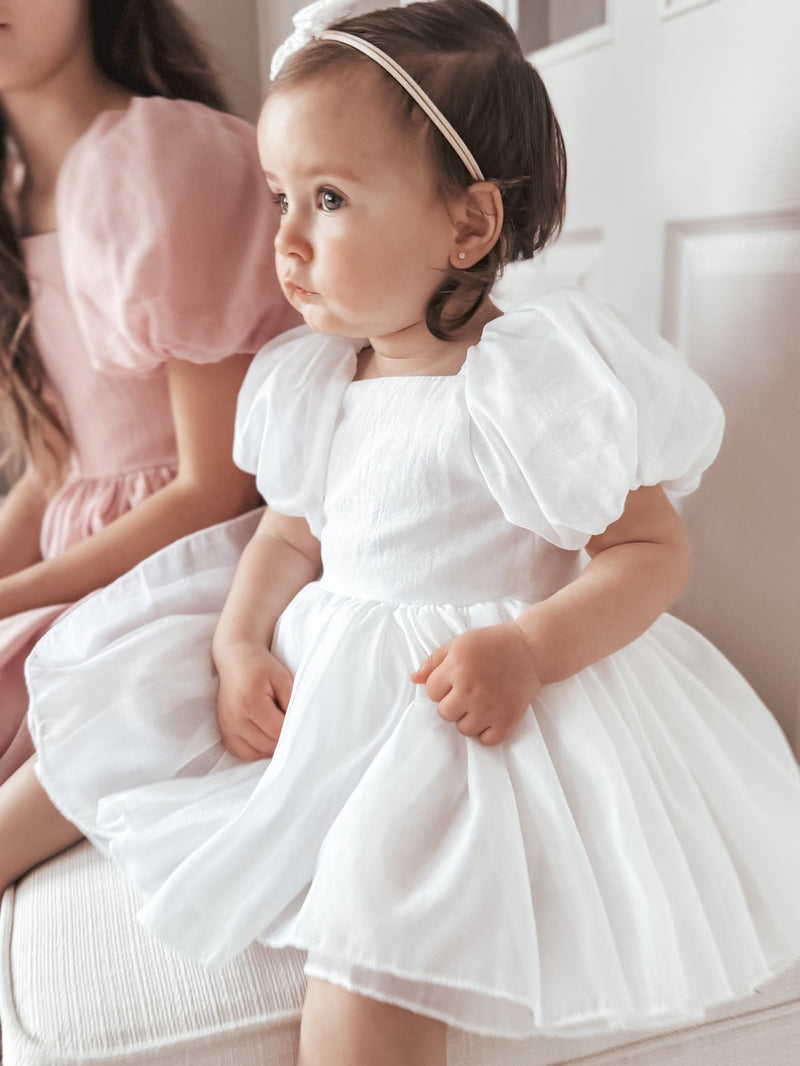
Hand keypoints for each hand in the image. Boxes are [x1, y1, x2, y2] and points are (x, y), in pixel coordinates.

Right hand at [215, 642, 292, 759]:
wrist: (236, 658)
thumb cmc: (261, 666)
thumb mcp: (283, 679)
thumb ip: (292, 703)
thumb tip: (299, 726)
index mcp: (250, 703)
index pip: (277, 731)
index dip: (292, 730)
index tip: (299, 721)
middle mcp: (235, 719)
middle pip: (267, 745)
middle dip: (282, 739)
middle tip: (287, 721)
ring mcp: (226, 727)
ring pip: (255, 753)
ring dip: (270, 746)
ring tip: (276, 728)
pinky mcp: (223, 731)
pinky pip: (242, 753)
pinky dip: (256, 749)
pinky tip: (264, 735)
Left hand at [410, 623, 541, 745]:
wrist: (531, 650)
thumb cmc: (492, 643)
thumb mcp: (459, 644)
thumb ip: (434, 661)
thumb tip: (414, 679)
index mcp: (457, 667)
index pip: (432, 692)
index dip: (441, 686)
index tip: (455, 679)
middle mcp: (471, 689)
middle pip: (444, 713)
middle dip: (452, 703)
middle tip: (468, 691)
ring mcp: (490, 707)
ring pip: (464, 729)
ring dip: (469, 719)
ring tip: (480, 703)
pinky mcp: (508, 719)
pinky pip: (487, 740)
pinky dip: (487, 732)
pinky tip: (491, 717)